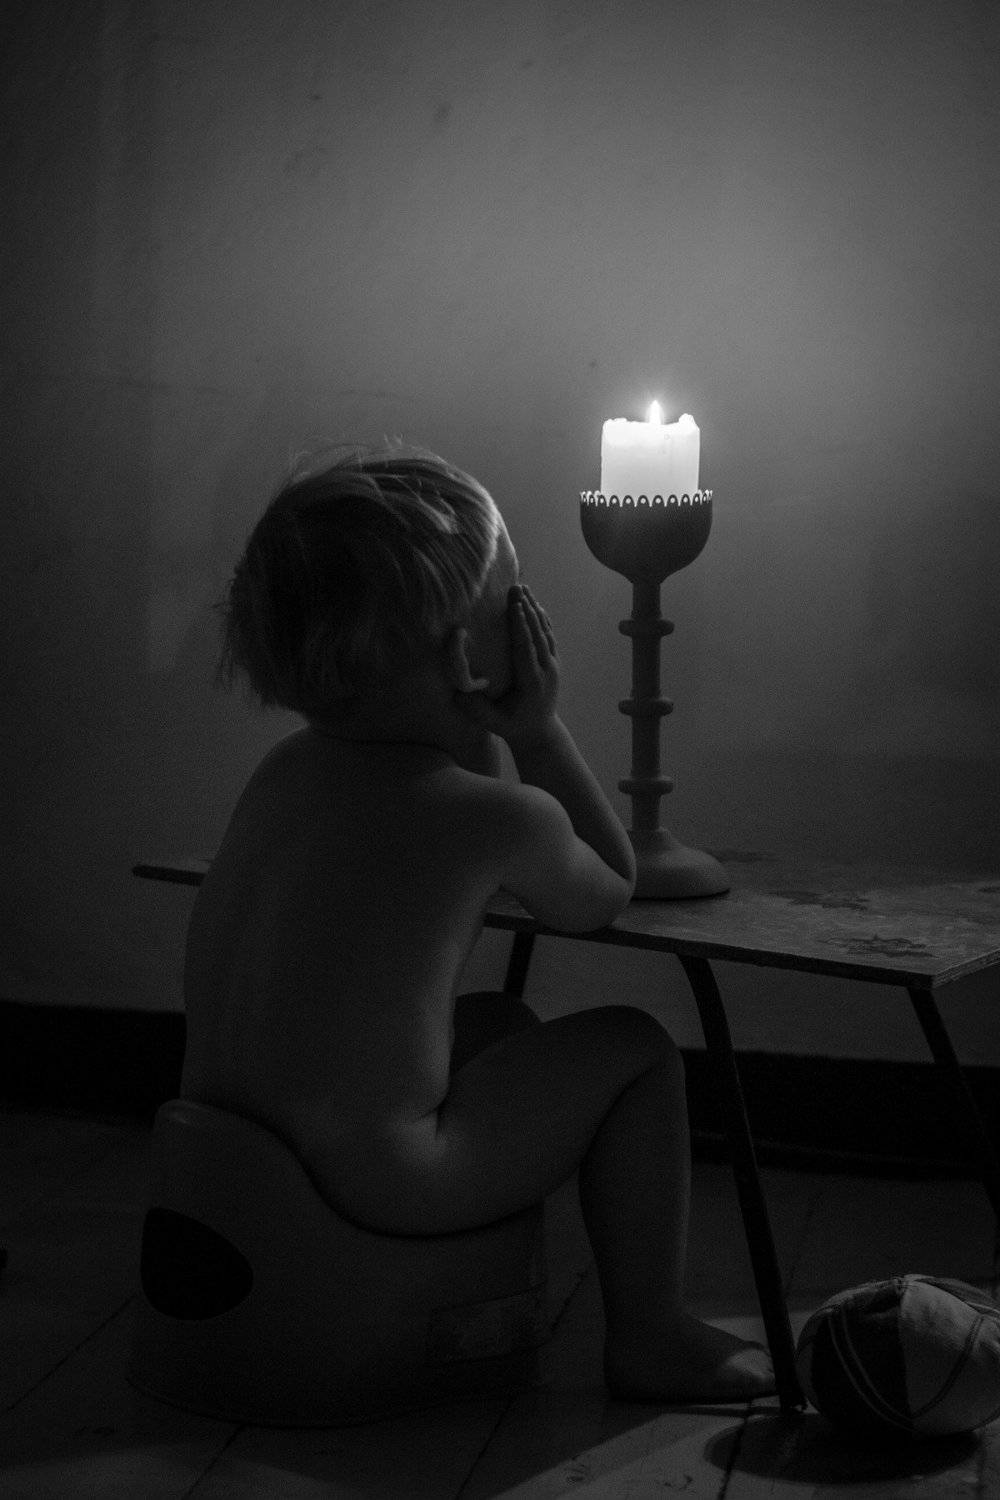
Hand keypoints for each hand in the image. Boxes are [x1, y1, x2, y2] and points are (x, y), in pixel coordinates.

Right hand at [457, 584, 559, 744]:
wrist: (540, 731)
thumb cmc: (512, 726)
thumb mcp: (493, 723)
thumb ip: (476, 709)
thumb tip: (457, 692)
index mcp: (531, 683)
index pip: (525, 649)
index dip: (521, 626)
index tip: (515, 606)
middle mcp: (546, 671)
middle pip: (536, 634)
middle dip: (526, 609)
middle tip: (516, 588)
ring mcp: (553, 665)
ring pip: (544, 631)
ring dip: (534, 609)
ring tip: (523, 588)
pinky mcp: (553, 661)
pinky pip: (548, 635)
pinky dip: (541, 618)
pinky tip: (534, 603)